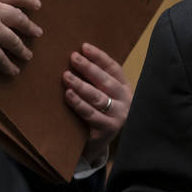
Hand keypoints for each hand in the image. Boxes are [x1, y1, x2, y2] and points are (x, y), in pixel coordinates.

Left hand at [63, 43, 130, 164]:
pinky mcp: (107, 129)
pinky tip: (69, 95)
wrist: (98, 144)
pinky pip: (91, 114)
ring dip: (81, 85)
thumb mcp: (102, 95)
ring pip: (98, 97)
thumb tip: (75, 57)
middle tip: (73, 57)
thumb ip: (95, 81)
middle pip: (106, 81)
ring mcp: (118, 115)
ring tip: (66, 76)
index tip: (84, 47)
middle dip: (89, 68)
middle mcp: (125, 101)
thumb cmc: (98, 114)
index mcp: (125, 88)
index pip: (114, 68)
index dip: (99, 57)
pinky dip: (78, 104)